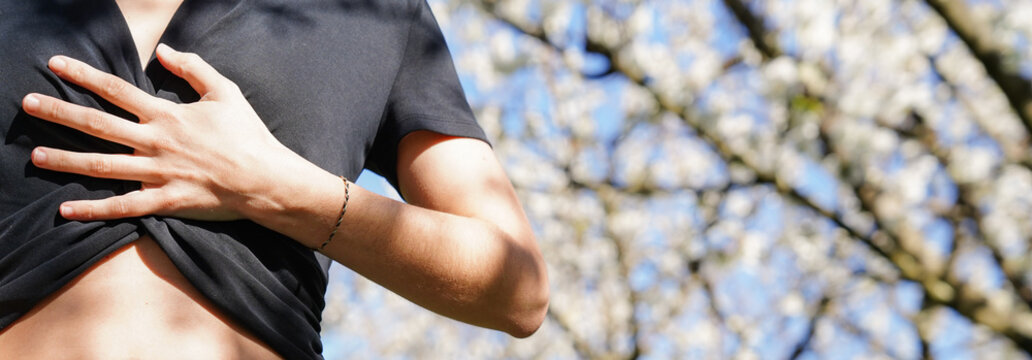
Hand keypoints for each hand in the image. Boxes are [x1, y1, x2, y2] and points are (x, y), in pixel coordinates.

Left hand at [23, 44, 291, 220]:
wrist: (266, 178)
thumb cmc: (249, 135)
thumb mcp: (226, 92)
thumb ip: (194, 68)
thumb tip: (164, 51)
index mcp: (168, 115)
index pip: (117, 90)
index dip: (84, 76)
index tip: (55, 65)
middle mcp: (156, 142)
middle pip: (98, 125)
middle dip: (60, 113)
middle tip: (28, 104)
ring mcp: (158, 174)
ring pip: (103, 166)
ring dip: (66, 161)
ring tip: (36, 156)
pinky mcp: (166, 201)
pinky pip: (123, 207)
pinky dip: (93, 210)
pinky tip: (66, 210)